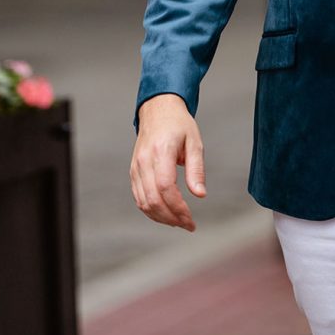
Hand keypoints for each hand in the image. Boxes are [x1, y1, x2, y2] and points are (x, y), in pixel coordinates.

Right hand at [130, 93, 206, 231]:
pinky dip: (151, 210)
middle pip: (153, 200)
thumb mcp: (195, 142)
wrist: (158, 110)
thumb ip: (197, 169)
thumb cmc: (179, 125)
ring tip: (179, 222)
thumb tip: (200, 195)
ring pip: (143, 202)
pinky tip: (166, 214)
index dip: (178, 208)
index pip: (166, 188)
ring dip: (161, 217)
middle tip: (188, 225)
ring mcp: (136, 167)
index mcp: (161, 152)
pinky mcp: (133, 171)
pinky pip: (139, 197)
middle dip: (171, 218)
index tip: (191, 219)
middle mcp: (144, 161)